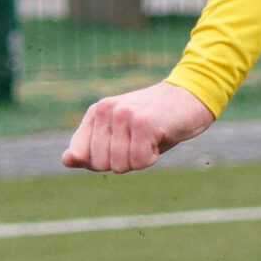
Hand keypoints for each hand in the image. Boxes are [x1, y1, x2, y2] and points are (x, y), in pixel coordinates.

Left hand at [63, 80, 214, 174]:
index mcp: (96, 112)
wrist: (194, 96)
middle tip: (141, 142)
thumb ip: (93, 148)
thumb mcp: (121, 134)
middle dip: (122, 162)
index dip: (103, 160)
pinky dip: (152, 158)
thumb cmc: (159, 120)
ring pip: (120, 165)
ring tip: (152, 138)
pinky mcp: (144, 124)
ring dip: (139, 160)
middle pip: (99, 164)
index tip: (122, 146)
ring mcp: (124, 116)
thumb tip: (66, 160)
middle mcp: (106, 110)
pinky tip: (160, 139)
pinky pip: (139, 161)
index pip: (79, 154)